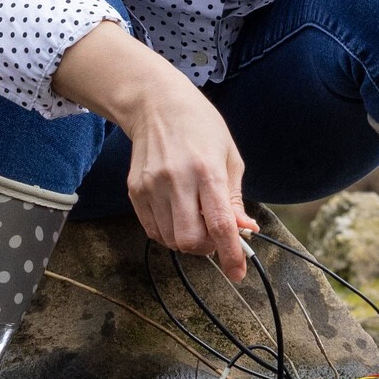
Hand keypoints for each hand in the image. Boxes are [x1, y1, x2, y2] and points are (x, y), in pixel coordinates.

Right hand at [54, 22, 254, 281]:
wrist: (156, 104)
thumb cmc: (201, 127)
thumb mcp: (229, 156)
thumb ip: (234, 198)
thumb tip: (244, 230)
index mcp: (207, 171)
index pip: (220, 225)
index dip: (231, 254)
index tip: (238, 274)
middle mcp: (176, 180)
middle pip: (189, 240)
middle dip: (206, 248)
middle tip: (214, 237)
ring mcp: (151, 187)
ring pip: (170, 240)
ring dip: (187, 241)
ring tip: (196, 220)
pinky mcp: (135, 191)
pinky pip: (152, 230)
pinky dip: (168, 233)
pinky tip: (177, 214)